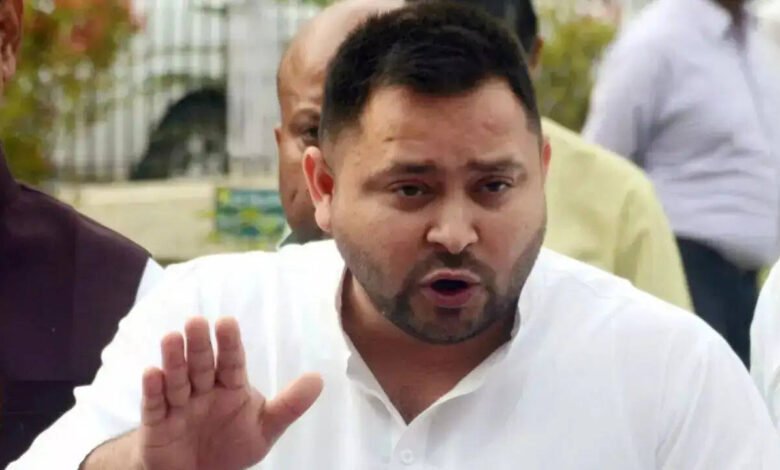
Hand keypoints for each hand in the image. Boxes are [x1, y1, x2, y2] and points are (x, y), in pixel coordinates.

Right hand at [137, 317, 322, 469]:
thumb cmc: (232, 444)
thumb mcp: (265, 427)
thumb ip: (289, 405)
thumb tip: (319, 379)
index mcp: (230, 386)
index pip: (231, 361)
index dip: (229, 343)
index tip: (227, 322)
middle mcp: (203, 390)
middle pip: (202, 365)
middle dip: (199, 345)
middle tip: (196, 321)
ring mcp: (179, 405)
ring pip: (176, 380)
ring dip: (174, 360)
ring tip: (171, 338)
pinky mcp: (157, 424)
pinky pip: (154, 406)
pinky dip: (152, 390)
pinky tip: (152, 372)